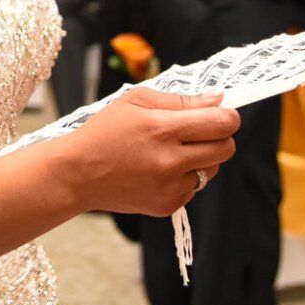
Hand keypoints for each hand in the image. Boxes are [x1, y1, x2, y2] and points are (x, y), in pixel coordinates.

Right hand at [66, 87, 238, 216]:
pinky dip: (184, 177)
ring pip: (213, 169)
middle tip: (199, 131)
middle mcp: (170, 161)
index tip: (219, 113)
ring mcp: (170, 187)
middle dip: (220, 136)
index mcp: (162, 129)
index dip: (227, 115)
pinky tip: (159, 170)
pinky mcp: (168, 205)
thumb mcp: (135, 101)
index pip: (223, 122)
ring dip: (202, 157)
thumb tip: (219, 99)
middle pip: (227, 148)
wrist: (77, 174)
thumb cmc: (104, 131)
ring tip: (172, 151)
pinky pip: (194, 187)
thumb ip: (181, 100)